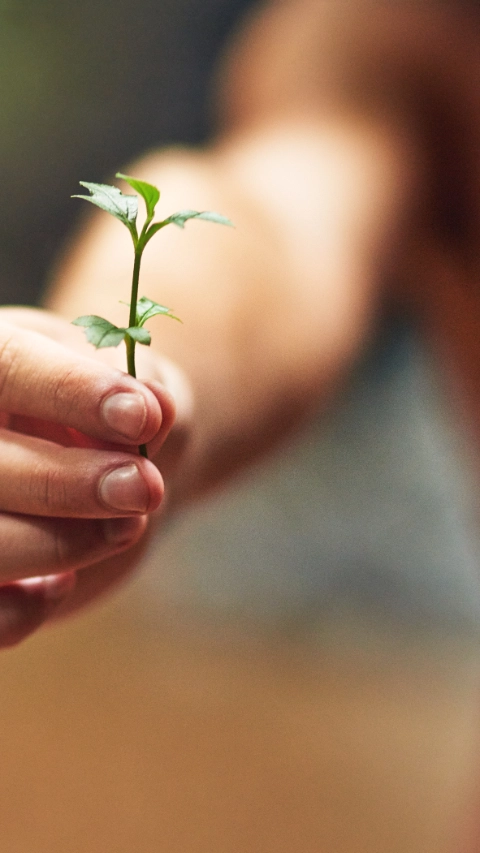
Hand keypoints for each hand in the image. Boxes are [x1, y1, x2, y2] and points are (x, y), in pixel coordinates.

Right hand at [0, 307, 180, 646]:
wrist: (109, 466)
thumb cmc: (116, 411)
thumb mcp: (137, 384)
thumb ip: (145, 388)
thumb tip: (155, 406)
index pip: (6, 366)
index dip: (69, 390)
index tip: (141, 416)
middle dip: (68, 482)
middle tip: (144, 487)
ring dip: (56, 545)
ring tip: (129, 526)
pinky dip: (19, 611)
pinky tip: (61, 586)